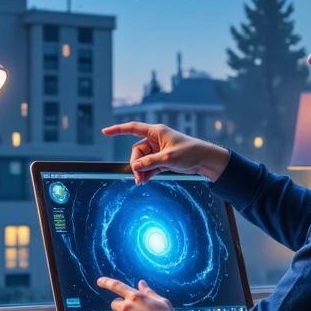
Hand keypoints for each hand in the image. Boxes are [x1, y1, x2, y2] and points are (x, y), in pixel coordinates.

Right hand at [101, 121, 229, 184]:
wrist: (205, 160)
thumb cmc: (190, 152)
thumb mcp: (168, 158)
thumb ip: (150, 163)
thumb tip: (135, 167)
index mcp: (156, 132)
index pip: (132, 128)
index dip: (118, 130)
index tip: (105, 132)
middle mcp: (155, 139)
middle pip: (137, 151)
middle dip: (136, 164)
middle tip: (138, 177)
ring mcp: (158, 150)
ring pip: (142, 160)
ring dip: (141, 171)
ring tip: (142, 182)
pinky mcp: (162, 160)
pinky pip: (149, 166)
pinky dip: (147, 173)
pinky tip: (145, 181)